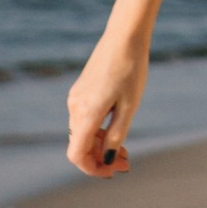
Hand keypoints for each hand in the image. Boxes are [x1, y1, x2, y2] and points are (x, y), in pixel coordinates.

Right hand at [67, 26, 148, 175]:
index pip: (77, 155)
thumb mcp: (129, 106)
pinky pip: (84, 118)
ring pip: (82, 132)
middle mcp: (75, 107)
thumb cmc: (131, 69)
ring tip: (124, 148)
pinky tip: (115, 128)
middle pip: (80, 145)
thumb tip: (107, 159)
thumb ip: (116, 135)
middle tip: (127, 162)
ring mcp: (76, 97)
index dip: (91, 169)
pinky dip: (97, 129)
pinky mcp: (81, 90)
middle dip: (101, 158)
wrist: (125, 35)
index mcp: (86, 113)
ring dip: (100, 144)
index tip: (112, 172)